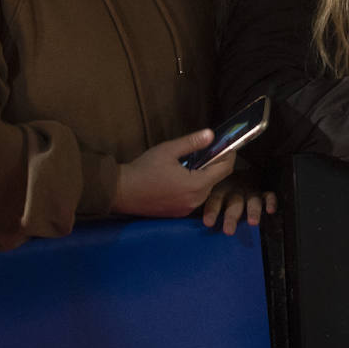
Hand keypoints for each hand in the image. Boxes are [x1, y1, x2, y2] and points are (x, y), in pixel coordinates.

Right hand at [112, 129, 235, 217]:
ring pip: (205, 190)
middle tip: (207, 152)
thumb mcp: (168, 150)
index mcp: (196, 184)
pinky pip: (194, 199)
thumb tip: (211, 134)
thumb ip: (192, 142)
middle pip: (215, 180)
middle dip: (214, 165)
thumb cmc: (143, 169)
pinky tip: (180, 178)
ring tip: (191, 164)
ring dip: (203, 177)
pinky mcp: (178, 214)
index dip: (229, 156)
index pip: (225, 169)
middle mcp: (196, 200)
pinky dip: (193, 188)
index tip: (227, 147)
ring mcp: (187, 209)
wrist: (120, 192)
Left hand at [202, 171, 276, 234]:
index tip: (208, 223)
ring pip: (252, 200)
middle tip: (229, 231)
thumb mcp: (211, 190)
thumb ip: (203, 200)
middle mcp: (235, 189)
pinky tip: (270, 210)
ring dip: (253, 211)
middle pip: (234, 203)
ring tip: (253, 223)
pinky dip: (271, 202)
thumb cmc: (222, 186)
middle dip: (231, 217)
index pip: (215, 199)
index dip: (212, 211)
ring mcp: (250, 190)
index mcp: (220, 188)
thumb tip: (188, 212)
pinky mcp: (262, 191)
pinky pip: (269, 195)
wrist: (242, 170)